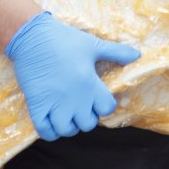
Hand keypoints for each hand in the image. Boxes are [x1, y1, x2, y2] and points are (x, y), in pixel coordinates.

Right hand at [6, 11, 140, 140]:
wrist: (32, 36)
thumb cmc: (64, 39)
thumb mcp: (93, 44)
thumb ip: (116, 52)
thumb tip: (137, 55)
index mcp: (90, 83)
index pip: (107, 108)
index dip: (105, 106)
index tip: (98, 99)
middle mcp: (74, 98)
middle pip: (88, 124)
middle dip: (87, 118)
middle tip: (81, 108)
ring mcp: (54, 103)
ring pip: (67, 130)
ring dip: (69, 126)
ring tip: (67, 116)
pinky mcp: (36, 105)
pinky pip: (45, 131)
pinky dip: (50, 132)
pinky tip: (51, 121)